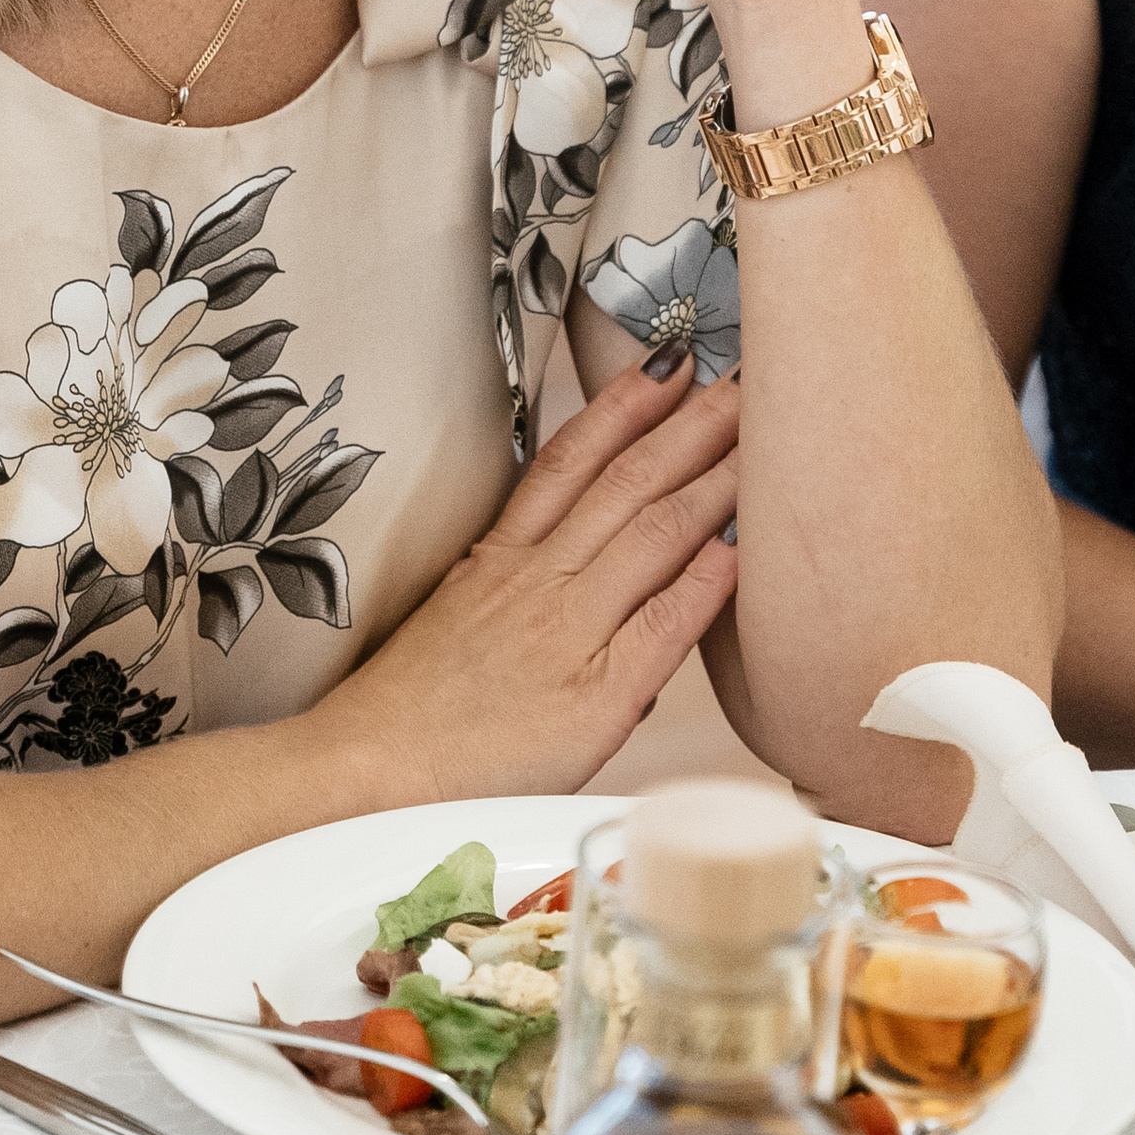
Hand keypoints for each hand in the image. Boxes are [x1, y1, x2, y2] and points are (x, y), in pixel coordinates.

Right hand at [314, 356, 741, 796]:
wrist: (366, 771)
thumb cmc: (410, 713)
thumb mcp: (458, 625)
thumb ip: (524, 598)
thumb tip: (590, 594)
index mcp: (499, 559)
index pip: (569, 460)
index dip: (624, 406)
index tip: (669, 362)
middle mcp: (535, 581)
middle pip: (625, 481)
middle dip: (691, 423)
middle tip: (746, 375)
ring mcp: (566, 633)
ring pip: (652, 535)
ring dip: (716, 482)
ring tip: (768, 438)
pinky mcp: (594, 699)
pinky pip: (661, 628)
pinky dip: (704, 585)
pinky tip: (744, 552)